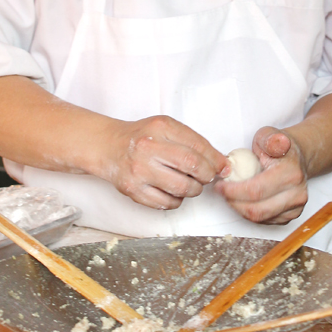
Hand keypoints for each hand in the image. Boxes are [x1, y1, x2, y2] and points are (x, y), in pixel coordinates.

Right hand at [98, 114, 228, 210]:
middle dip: (207, 175)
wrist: (108, 147)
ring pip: (183, 188)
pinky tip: (173, 190)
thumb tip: (222, 163)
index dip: (216, 160)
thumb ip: (193, 142)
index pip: (198, 146)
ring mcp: (140, 171)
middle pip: (192, 166)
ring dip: (194, 189)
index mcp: (160, 128)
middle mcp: (148, 148)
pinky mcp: (133, 191)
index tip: (223, 166)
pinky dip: (177, 200)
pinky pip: (167, 204)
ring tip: (190, 183)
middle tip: (206, 175)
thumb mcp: (166, 128)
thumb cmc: (141, 137)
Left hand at [214, 125, 307, 224]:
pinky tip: (243, 200)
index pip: (256, 191)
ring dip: (240, 209)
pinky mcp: (291, 216)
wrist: (296, 158)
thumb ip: (270, 139)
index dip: (233, 191)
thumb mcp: (269, 135)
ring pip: (260, 218)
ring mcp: (296, 207)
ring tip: (230, 195)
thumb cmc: (277, 147)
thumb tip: (277, 143)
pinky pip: (265, 221)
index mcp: (291, 174)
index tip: (220, 185)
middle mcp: (297, 194)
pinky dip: (250, 213)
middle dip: (234, 202)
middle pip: (257, 210)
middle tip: (222, 192)